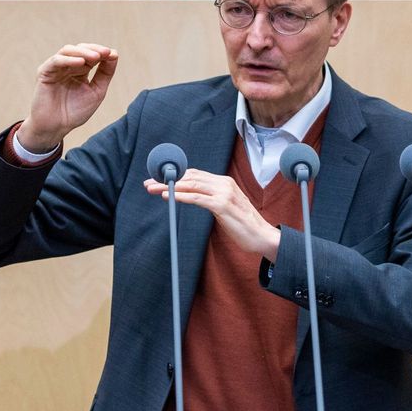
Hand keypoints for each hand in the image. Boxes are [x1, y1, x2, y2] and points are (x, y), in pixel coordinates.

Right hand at [17, 43, 117, 151]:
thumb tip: (114, 53)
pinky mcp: (44, 72)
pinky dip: (68, 59)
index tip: (113, 54)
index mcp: (80, 70)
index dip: (102, 53)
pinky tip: (81, 62)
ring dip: (83, 52)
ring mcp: (55, 68)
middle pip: (80, 49)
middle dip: (94, 50)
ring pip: (68, 51)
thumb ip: (105, 74)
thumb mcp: (96, 92)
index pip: (91, 55)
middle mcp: (67, 66)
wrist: (56, 128)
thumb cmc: (75, 112)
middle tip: (106, 53)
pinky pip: (56, 61)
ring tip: (96, 57)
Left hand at [144, 169, 280, 261]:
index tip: (158, 179)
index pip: (194, 174)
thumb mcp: (226, 207)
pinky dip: (181, 196)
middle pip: (190, 177)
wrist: (263, 236)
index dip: (175, 175)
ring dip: (170, 186)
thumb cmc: (243, 224)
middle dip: (167, 179)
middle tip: (148, 183)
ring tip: (153, 188)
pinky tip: (169, 196)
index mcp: (224, 182)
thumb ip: (212, 198)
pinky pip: (198, 198)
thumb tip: (193, 196)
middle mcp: (224, 184)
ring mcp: (224, 193)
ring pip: (191, 185)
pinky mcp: (223, 206)